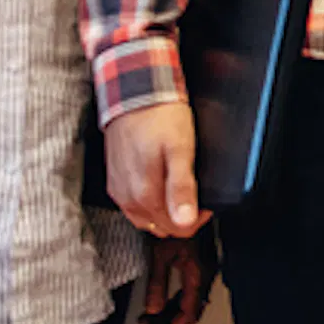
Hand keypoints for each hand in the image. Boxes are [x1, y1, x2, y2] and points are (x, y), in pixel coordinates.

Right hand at [105, 100, 201, 237]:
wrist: (134, 94)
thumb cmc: (160, 118)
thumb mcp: (181, 150)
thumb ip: (182, 188)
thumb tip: (186, 221)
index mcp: (145, 195)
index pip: (178, 229)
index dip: (199, 219)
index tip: (208, 202)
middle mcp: (129, 199)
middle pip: (164, 227)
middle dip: (184, 217)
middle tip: (198, 193)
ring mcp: (120, 192)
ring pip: (148, 220)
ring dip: (167, 212)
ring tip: (181, 189)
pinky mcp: (115, 182)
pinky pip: (134, 207)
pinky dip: (150, 204)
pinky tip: (160, 186)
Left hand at [138, 230, 216, 323]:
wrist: (194, 203)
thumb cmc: (178, 222)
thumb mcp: (161, 254)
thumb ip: (157, 284)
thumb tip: (153, 308)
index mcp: (198, 275)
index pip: (188, 313)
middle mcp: (205, 275)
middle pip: (189, 311)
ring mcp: (204, 270)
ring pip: (189, 302)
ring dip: (170, 313)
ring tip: (150, 320)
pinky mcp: (200, 264)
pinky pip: (190, 290)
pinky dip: (174, 300)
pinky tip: (162, 303)